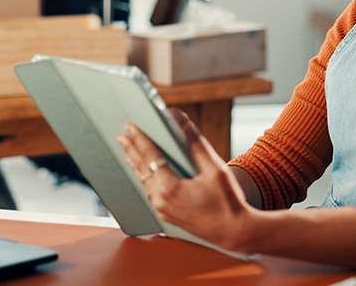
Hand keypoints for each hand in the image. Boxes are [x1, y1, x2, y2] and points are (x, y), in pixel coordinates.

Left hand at [116, 110, 254, 252]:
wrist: (234, 232)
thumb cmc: (227, 201)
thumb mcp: (215, 169)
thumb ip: (196, 145)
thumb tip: (184, 123)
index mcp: (170, 187)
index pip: (149, 156)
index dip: (140, 139)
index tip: (131, 126)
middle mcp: (161, 200)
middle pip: (141, 169)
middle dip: (131, 149)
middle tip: (122, 134)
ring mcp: (163, 209)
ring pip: (144, 181)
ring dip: (136, 164)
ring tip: (128, 151)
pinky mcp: (168, 215)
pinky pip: (150, 192)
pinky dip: (145, 177)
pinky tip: (144, 173)